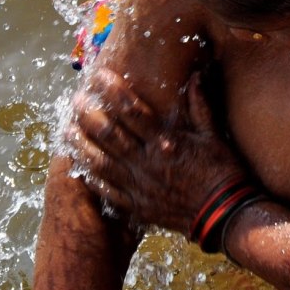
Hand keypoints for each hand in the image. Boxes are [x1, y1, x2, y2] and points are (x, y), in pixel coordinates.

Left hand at [68, 66, 244, 234]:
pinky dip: (90, 178)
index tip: (100, 76)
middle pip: (109, 135)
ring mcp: (138, 186)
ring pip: (100, 162)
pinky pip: (106, 190)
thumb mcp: (214, 136)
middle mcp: (146, 162)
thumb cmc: (222, 172)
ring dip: (81, 144)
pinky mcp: (136, 205)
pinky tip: (79, 166)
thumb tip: (196, 76)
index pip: (132, 111)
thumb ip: (200, 106)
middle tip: (76, 99)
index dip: (113, 91)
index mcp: (165, 142)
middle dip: (89, 114)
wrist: (223, 213)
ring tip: (66, 129)